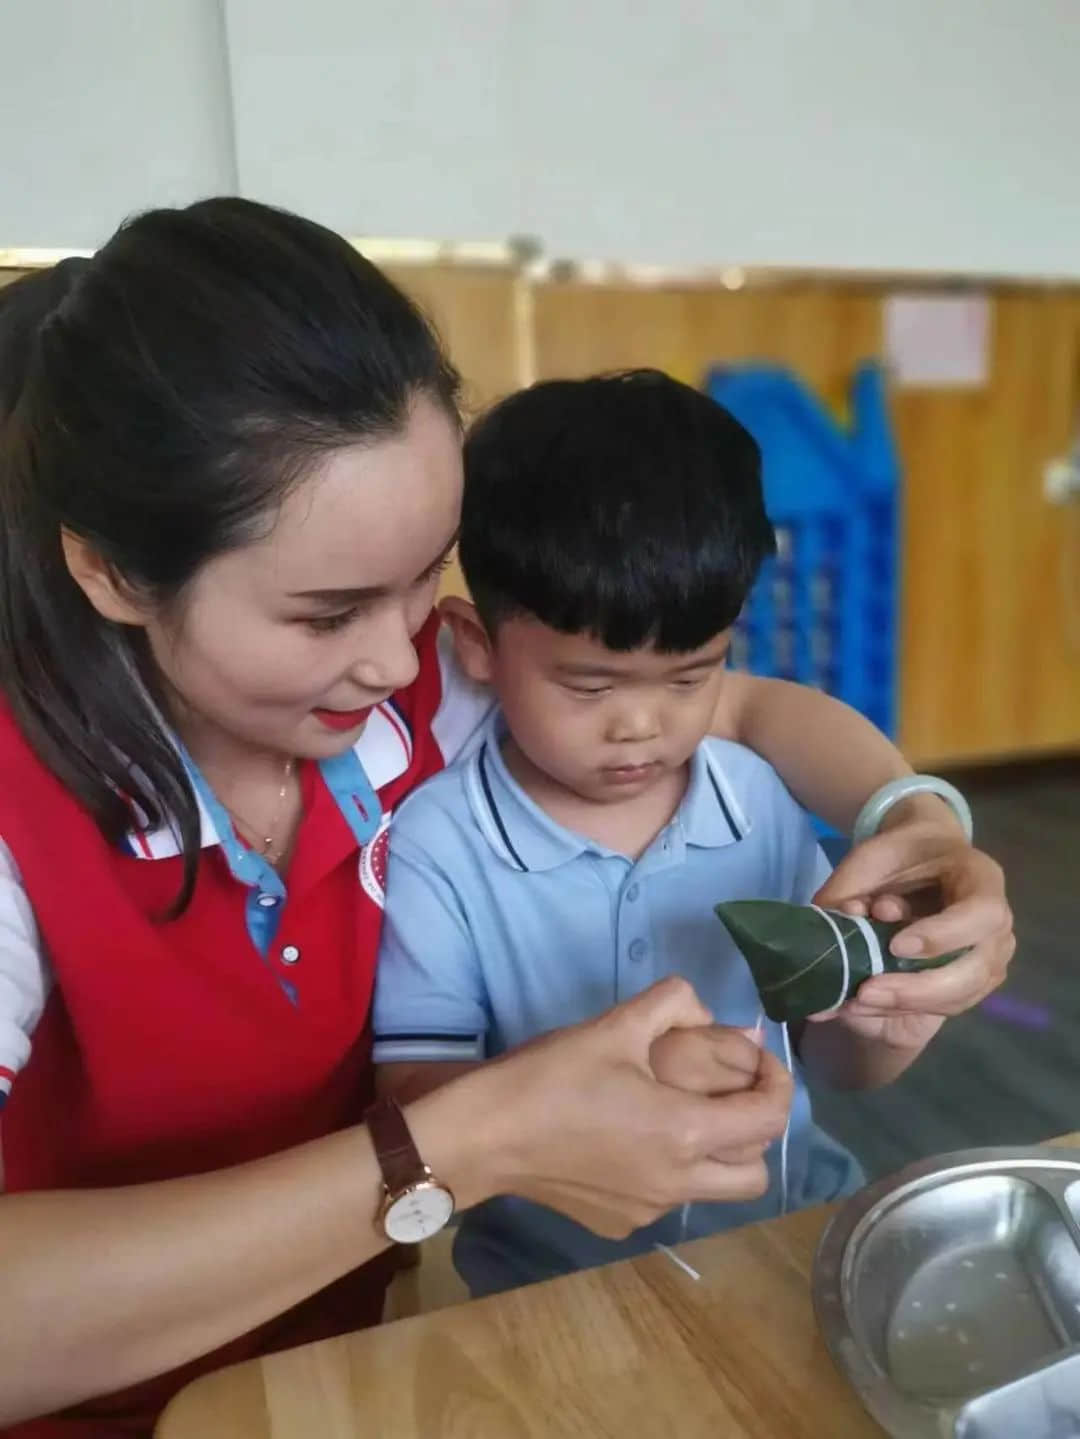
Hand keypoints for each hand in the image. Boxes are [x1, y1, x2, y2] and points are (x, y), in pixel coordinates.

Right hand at [441, 978, 792, 1238]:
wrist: (484, 1136)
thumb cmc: (552, 1077)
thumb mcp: (614, 1025)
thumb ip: (672, 1003)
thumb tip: (707, 1010)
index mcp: (686, 1131)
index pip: (769, 1118)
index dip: (777, 1083)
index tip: (758, 1061)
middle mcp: (679, 1182)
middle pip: (756, 1172)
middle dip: (754, 1132)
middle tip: (728, 1094)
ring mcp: (649, 1211)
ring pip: (711, 1189)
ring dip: (712, 1154)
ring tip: (676, 1113)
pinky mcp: (618, 1224)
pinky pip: (666, 1198)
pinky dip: (668, 1170)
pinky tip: (627, 1141)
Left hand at [812, 819, 1014, 1052]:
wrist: (925, 858)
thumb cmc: (901, 854)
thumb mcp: (871, 855)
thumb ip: (849, 888)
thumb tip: (826, 926)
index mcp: (982, 878)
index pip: (982, 914)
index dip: (943, 936)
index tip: (897, 946)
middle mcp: (998, 923)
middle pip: (977, 970)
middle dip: (919, 988)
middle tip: (867, 992)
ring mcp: (991, 956)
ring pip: (961, 996)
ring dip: (907, 1005)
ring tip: (856, 1003)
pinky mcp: (972, 981)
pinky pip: (945, 1006)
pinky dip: (903, 1009)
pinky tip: (863, 1007)